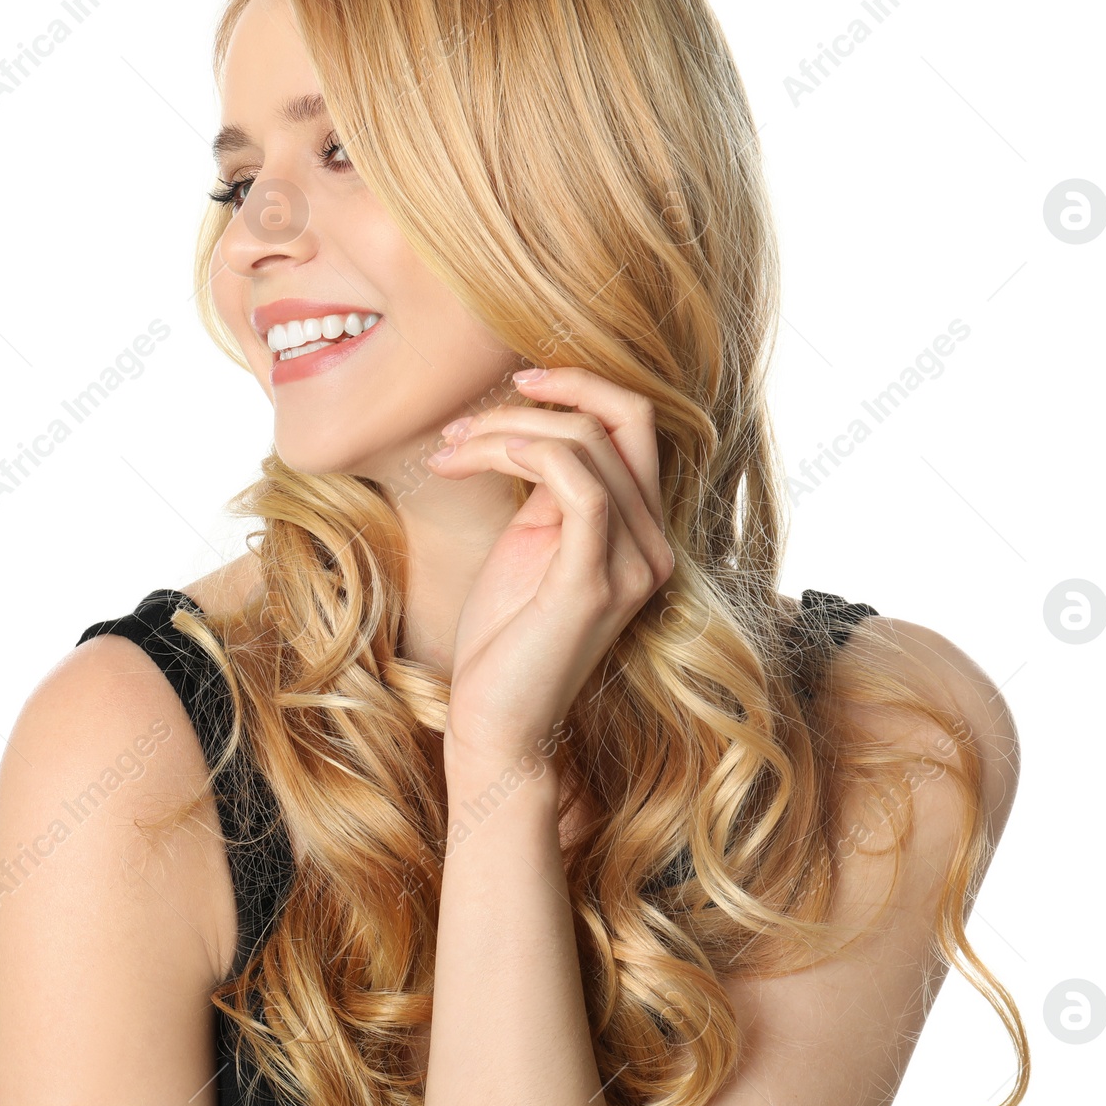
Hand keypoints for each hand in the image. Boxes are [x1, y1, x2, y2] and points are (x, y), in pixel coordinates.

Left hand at [426, 366, 675, 769]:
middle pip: (630, 418)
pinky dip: (520, 453)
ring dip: (507, 428)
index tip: (518, 381)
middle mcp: (653, 545)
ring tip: (451, 447)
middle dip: (555, 389)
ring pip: (589, 443)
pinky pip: (576, 484)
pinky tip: (471, 461)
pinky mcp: (595, 582)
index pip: (637, 425)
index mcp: (642, 532)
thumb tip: (536, 426)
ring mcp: (632, 564)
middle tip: (479, 406)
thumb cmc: (504, 638)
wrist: (497, 723)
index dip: (582, 386)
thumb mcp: (531, 543)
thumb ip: (552, 489)